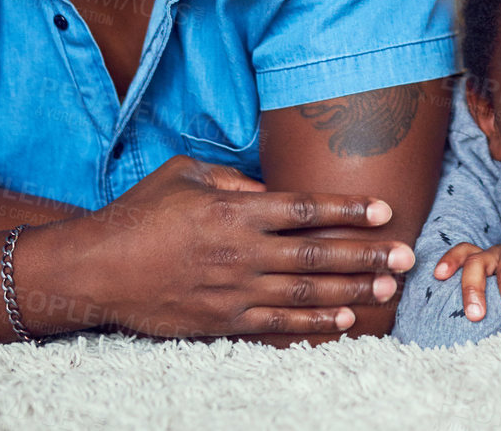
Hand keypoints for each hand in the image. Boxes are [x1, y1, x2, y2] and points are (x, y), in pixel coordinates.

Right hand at [59, 156, 412, 338]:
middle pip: (317, 254)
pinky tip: (346, 319)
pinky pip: (278, 324)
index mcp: (234, 210)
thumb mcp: (184, 175)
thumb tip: (270, 187)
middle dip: (367, 255)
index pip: (304, 208)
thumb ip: (232, 178)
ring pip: (306, 293)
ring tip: (388, 288)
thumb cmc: (140, 214)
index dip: (347, 209)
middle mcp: (241, 251)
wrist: (95, 269)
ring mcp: (233, 290)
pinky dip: (314, 324)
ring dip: (352, 290)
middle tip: (405, 256)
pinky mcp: (222, 321)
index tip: (384, 209)